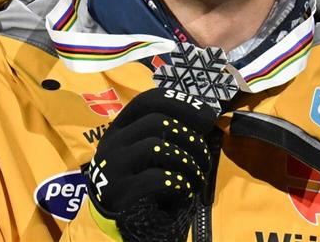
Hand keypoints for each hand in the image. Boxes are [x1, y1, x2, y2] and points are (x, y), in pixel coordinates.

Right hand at [82, 87, 217, 241]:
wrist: (123, 218)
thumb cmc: (146, 176)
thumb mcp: (154, 149)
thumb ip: (171, 131)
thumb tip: (208, 116)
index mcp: (122, 126)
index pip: (147, 100)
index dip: (180, 103)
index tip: (207, 117)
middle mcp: (112, 142)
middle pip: (156, 122)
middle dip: (190, 137)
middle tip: (204, 155)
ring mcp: (112, 167)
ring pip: (155, 147)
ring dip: (187, 161)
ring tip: (197, 175)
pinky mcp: (118, 193)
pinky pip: (155, 178)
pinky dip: (178, 182)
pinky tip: (184, 189)